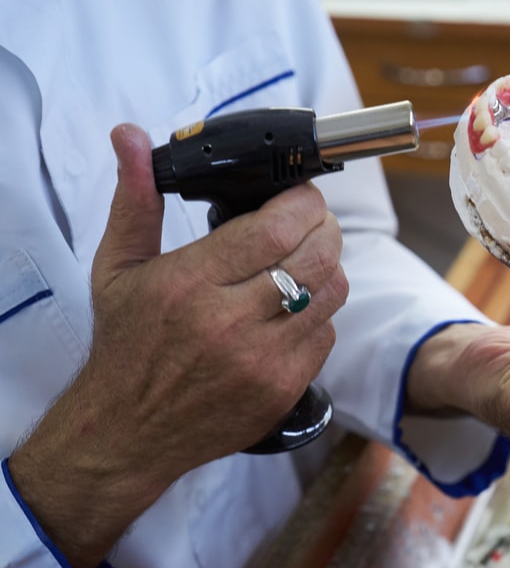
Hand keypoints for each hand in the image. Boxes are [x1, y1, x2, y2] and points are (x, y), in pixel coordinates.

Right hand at [8, 124, 347, 567]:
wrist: (128, 431)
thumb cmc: (126, 344)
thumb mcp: (119, 267)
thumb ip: (135, 198)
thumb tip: (130, 136)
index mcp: (191, 283)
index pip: (276, 228)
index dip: (304, 202)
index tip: (300, 195)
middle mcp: (231, 322)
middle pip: (319, 256)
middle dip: (324, 228)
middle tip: (310, 223)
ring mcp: (263, 360)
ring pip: (333, 293)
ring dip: (328, 267)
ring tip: (304, 260)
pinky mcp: (283, 389)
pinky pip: (327, 334)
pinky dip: (319, 314)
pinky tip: (293, 308)